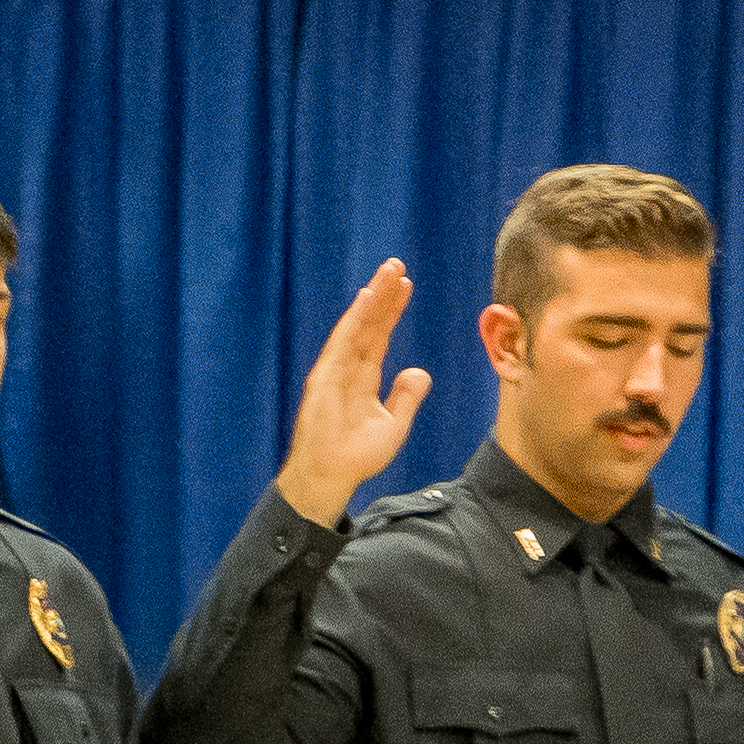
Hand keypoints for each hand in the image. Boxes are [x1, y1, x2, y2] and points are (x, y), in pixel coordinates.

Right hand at [273, 260, 432, 530]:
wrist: (330, 478)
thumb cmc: (356, 457)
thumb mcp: (394, 425)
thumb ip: (406, 396)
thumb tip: (419, 371)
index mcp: (363, 378)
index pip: (379, 336)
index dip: (392, 311)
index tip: (406, 285)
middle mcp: (347, 370)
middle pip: (368, 324)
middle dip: (383, 294)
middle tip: (396, 264)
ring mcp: (334, 372)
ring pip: (356, 326)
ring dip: (372, 298)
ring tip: (388, 272)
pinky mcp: (324, 379)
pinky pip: (342, 343)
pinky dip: (354, 320)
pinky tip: (367, 298)